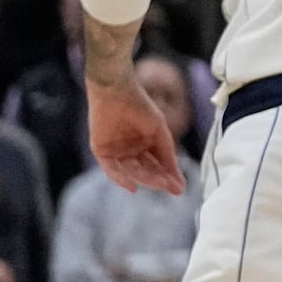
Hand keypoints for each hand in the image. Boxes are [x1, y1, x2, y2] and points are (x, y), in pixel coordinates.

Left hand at [87, 79, 183, 194]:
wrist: (117, 92)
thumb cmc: (141, 107)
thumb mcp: (159, 131)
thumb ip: (167, 153)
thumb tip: (177, 176)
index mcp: (145, 145)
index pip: (158, 165)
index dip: (169, 176)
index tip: (179, 188)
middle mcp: (130, 151)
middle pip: (146, 171)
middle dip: (159, 180)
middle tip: (170, 187)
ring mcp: (116, 152)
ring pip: (132, 172)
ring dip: (146, 179)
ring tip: (160, 184)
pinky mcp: (101, 151)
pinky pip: (112, 170)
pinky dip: (122, 179)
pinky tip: (134, 187)